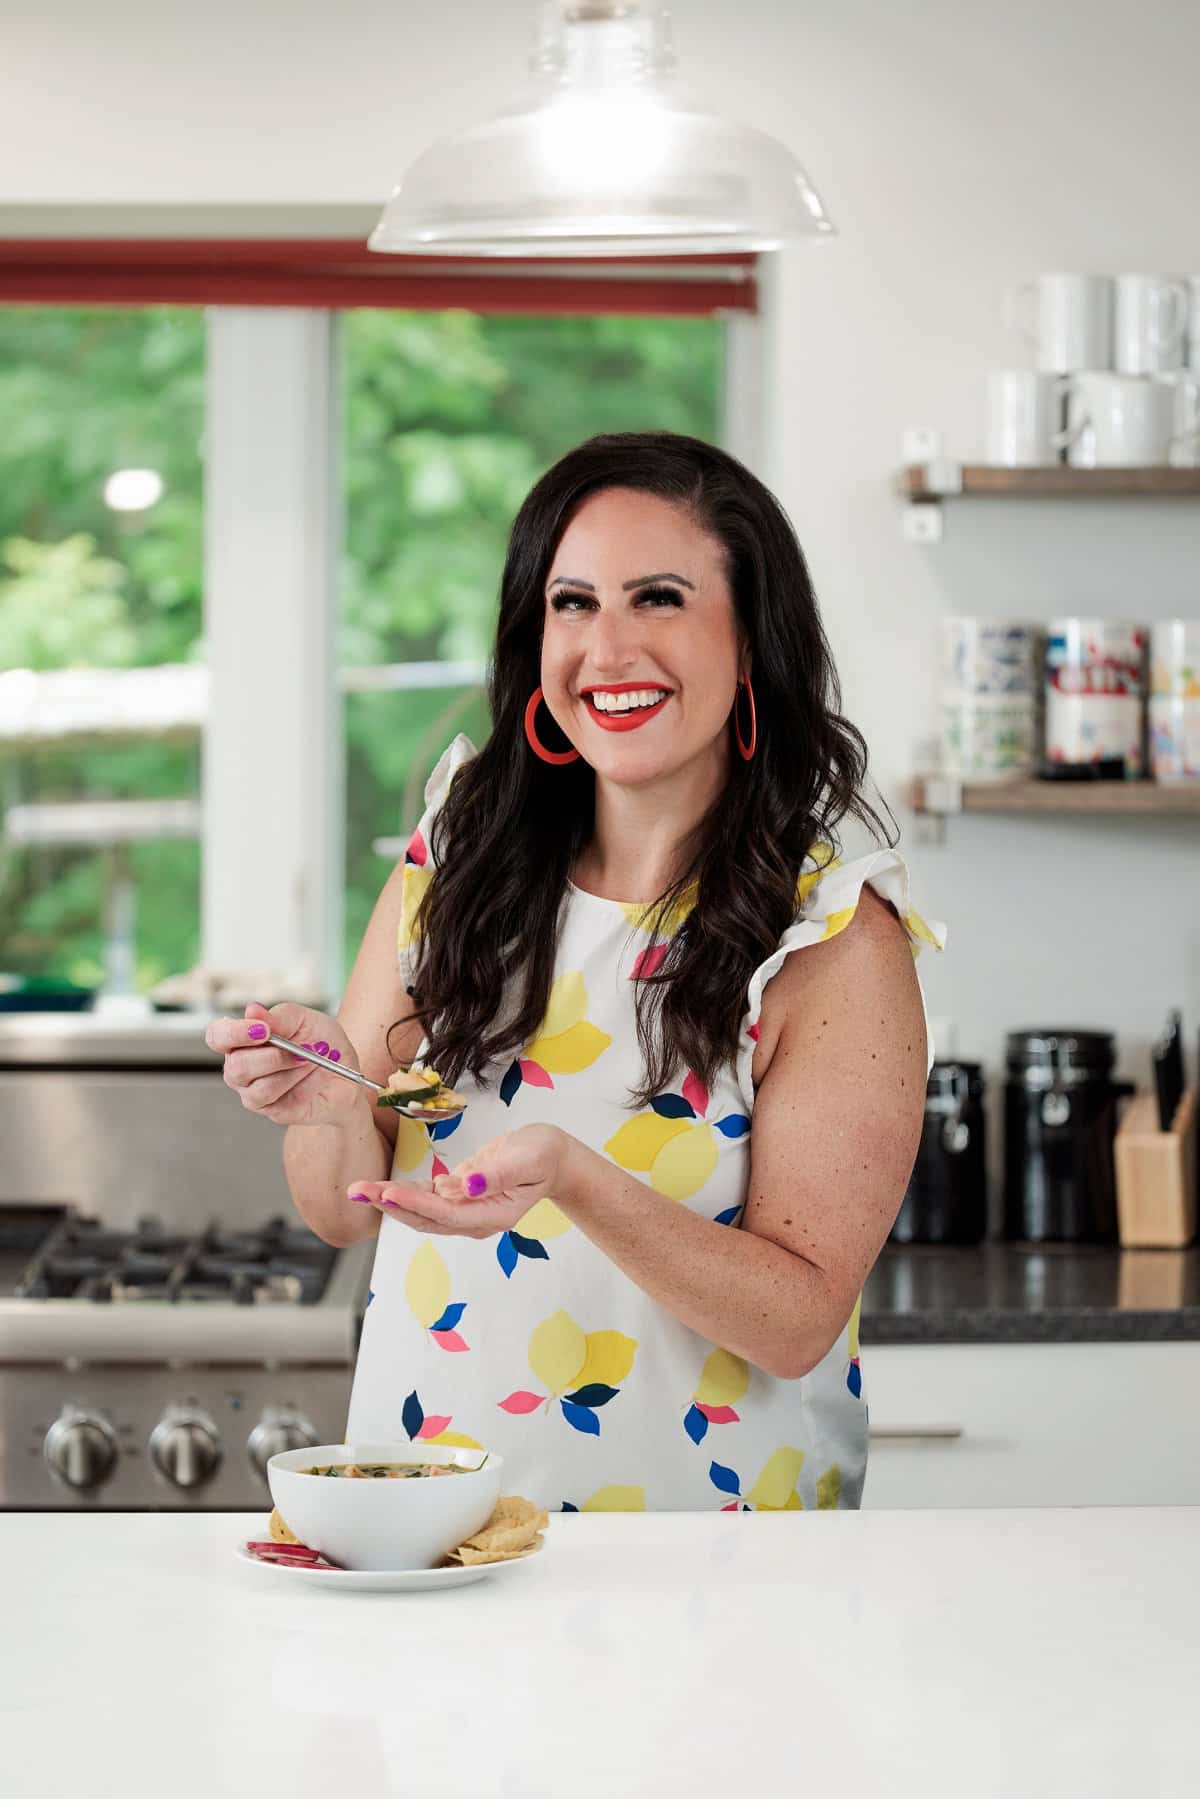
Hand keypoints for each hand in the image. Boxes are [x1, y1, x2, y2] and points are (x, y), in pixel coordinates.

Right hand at [205, 1002, 364, 1126]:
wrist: (347, 1072)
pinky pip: (278, 1100)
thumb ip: (280, 1016)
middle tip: (300, 1048)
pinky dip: (301, 1084)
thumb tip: (253, 1010)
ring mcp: (253, 1092)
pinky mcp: (272, 1111)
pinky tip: (313, 1075)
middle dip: (273, 1056)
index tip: (262, 1030)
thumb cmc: (321, 1043)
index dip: (233, 1033)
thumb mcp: (307, 1020)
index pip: (217, 1036)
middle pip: (236, 1067)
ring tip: (312, 1060)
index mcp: (242, 1040)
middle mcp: (241, 1068)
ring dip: (292, 1070)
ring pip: (259, 1087)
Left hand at [346, 1124, 570, 1238]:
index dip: (414, 1204)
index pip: (445, 1212)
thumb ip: (497, 1175)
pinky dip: (403, 1193)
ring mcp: (464, 1211)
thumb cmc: (541, 1155)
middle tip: (357, 1190)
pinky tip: (381, 1188)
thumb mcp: (526, 1158)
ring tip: (359, 1189)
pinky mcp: (458, 1196)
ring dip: (389, 1200)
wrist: (551, 1158)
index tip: (388, 1192)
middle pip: (425, 1217)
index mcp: (491, 1215)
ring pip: (420, 1211)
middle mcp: (473, 1219)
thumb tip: (466, 1186)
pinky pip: (425, 1198)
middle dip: (389, 1204)